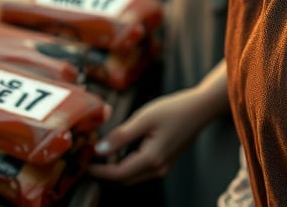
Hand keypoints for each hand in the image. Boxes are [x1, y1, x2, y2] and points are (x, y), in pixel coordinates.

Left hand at [89, 58, 228, 184]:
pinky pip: (142, 168)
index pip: (118, 174)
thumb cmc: (174, 109)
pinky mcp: (166, 161)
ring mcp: (163, 167)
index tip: (85, 163)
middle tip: (92, 156)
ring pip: (133, 175)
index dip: (99, 171)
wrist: (201, 108)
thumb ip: (121, 135)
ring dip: (118, 167)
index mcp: (151, 159)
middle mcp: (158, 169)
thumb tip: (100, 150)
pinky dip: (130, 162)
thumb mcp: (145, 118)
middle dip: (107, 170)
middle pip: (125, 178)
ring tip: (105, 150)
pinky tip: (124, 146)